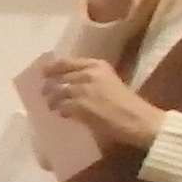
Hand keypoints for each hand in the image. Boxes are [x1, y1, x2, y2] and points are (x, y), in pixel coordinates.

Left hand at [38, 55, 166, 153]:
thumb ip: (90, 78)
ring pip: (56, 92)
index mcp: (97, 64)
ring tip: (52, 105)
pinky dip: (60, 111)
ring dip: (52, 100)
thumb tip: (68, 82)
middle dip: (49, 85)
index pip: (66, 62)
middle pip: (58, 76)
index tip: (45, 72)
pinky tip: (64, 114)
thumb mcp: (108, 81)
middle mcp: (88, 73)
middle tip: (45, 93)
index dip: (52, 67)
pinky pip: (60, 106)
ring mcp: (83, 88)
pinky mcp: (79, 105)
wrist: (136, 118)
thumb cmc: (126, 102)